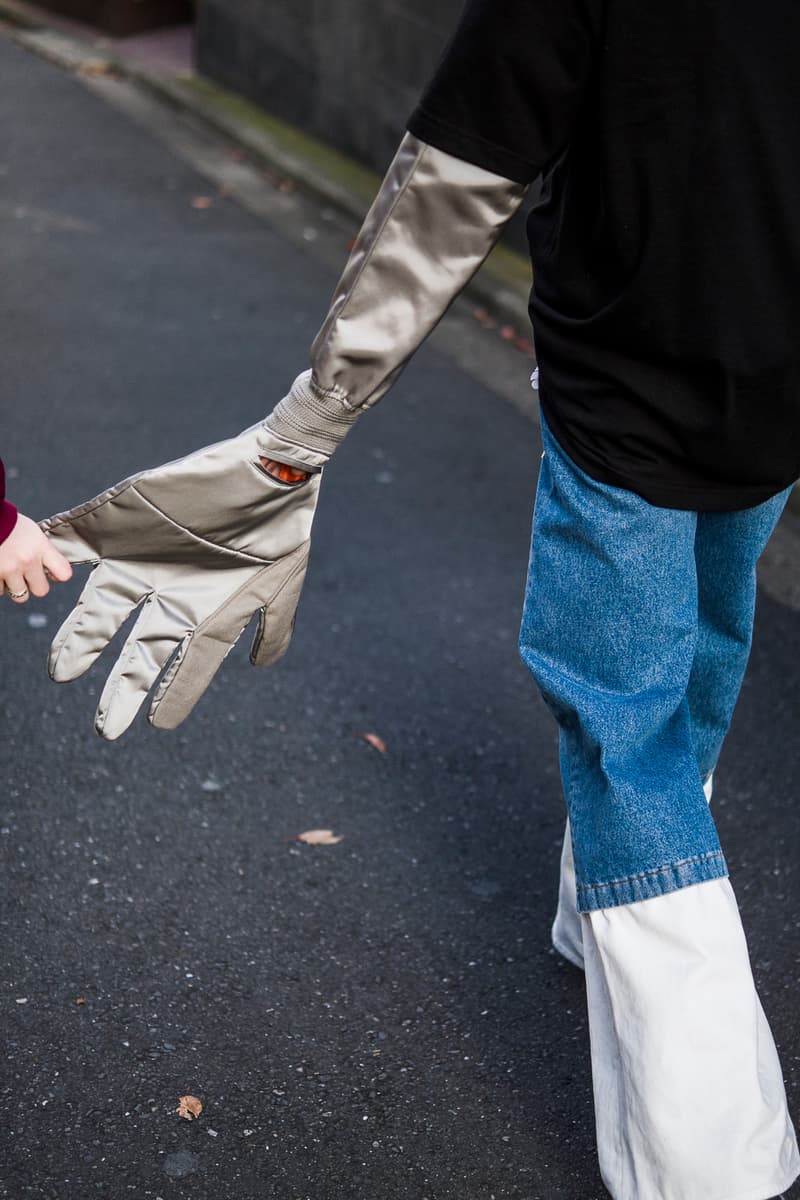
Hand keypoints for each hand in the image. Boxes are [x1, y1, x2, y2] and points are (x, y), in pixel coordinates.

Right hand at [1, 513, 71, 602]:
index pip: (64, 572)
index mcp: (40, 547)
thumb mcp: (31, 531)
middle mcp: (27, 560)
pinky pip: (0, 591)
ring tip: (10, 573)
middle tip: (27, 576)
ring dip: (15, 587)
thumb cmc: (6, 522)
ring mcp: (9, 570)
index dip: (59, 575)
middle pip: (41, 590)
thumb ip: (41, 549)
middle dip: (34, 585)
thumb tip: (49, 565)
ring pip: (19, 595)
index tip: (54, 574)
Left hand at [42, 428, 320, 738]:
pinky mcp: (118, 527)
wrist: (267, 469)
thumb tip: (262, 665)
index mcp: (202, 613)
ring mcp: (139, 561)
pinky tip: (42, 570)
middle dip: (120, 686)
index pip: (181, 666)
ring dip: (81, 637)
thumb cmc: (278, 527)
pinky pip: (77, 544)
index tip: (155, 723)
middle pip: (136, 649)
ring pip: (100, 608)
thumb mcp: (281, 584)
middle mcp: (166, 593)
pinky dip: (55, 554)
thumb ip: (271, 628)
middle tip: (104, 725)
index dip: (169, 696)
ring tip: (63, 670)